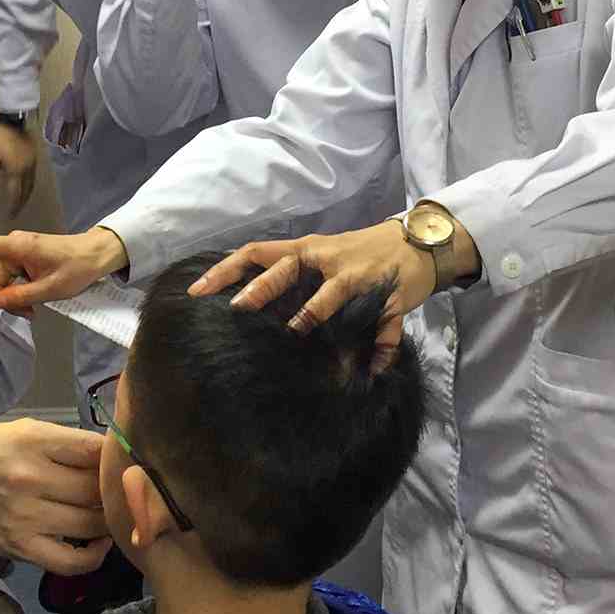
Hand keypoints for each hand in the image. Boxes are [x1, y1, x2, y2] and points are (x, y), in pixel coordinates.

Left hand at [0, 121, 38, 218]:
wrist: (14, 120)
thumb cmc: (0, 139)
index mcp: (16, 172)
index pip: (15, 194)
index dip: (13, 206)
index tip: (10, 215)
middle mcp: (28, 171)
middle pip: (26, 192)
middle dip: (21, 203)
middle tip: (16, 212)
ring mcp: (33, 164)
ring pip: (32, 185)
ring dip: (26, 195)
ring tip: (21, 202)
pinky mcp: (35, 158)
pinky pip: (33, 177)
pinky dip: (29, 186)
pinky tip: (25, 186)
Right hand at [0, 225, 128, 310]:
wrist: (96, 254)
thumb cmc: (76, 268)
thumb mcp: (50, 289)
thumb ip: (21, 296)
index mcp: (17, 248)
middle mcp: (13, 246)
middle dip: (6, 298)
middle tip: (30, 314)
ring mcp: (17, 250)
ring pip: (2, 281)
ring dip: (14, 297)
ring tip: (36, 309)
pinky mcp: (22, 256)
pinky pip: (11, 277)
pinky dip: (19, 290)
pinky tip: (34, 300)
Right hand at [0, 418, 112, 574]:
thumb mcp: (29, 430)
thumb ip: (71, 442)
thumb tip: (118, 456)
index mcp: (33, 441)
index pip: (93, 449)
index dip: (116, 457)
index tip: (124, 461)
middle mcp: (29, 479)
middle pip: (96, 489)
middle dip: (113, 489)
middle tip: (120, 489)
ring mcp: (26, 518)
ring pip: (91, 524)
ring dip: (108, 519)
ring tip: (110, 512)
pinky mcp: (22, 549)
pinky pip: (72, 562)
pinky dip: (95, 555)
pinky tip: (99, 541)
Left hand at [187, 219, 460, 363]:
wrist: (417, 242)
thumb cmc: (356, 253)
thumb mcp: (320, 256)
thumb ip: (289, 277)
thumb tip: (245, 306)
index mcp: (306, 249)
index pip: (257, 252)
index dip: (226, 269)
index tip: (198, 291)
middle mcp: (327, 259)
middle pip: (288, 267)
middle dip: (262, 288)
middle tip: (238, 308)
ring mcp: (359, 277)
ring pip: (332, 293)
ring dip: (313, 312)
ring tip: (296, 331)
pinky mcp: (390, 297)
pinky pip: (385, 326)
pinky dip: (380, 349)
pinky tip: (371, 371)